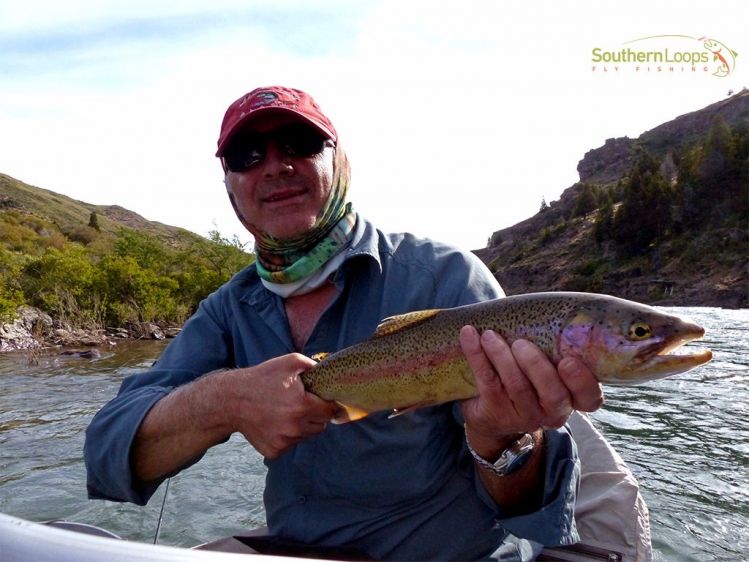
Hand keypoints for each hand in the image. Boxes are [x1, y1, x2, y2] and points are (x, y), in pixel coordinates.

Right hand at [223, 354, 337, 458]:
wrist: (232, 400)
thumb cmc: (262, 378)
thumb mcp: (290, 362)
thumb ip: (313, 366)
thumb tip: (329, 374)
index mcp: (302, 406)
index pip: (329, 411)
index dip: (327, 404)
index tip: (320, 400)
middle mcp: (295, 427)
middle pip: (321, 426)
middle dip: (316, 416)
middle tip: (302, 405)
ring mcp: (284, 441)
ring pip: (306, 436)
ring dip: (302, 426)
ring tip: (286, 412)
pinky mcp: (274, 451)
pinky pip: (290, 445)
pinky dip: (287, 436)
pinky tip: (276, 423)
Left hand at [459, 326, 602, 447]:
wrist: (492, 412)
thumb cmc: (527, 375)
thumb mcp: (546, 365)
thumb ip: (555, 346)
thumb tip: (552, 307)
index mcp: (572, 398)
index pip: (590, 398)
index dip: (582, 382)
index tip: (568, 361)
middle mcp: (553, 411)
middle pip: (553, 394)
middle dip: (536, 366)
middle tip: (521, 343)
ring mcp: (525, 415)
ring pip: (517, 386)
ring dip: (501, 356)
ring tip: (489, 335)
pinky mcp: (496, 412)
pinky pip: (488, 382)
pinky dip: (477, 355)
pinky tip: (469, 335)